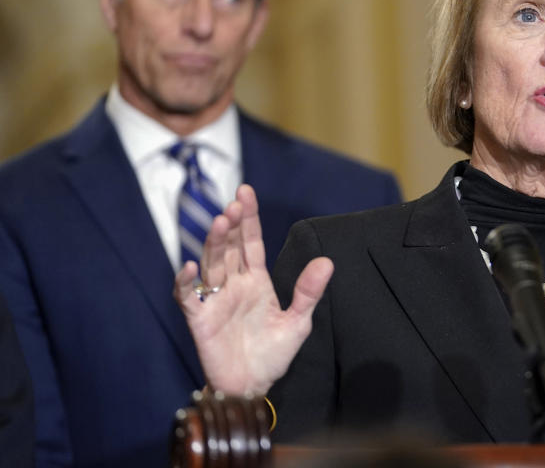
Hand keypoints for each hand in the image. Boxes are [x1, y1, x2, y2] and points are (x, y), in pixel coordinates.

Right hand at [174, 184, 333, 395]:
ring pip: (211, 265)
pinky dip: (184, 282)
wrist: (253, 386)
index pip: (250, 243)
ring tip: (219, 221)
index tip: (245, 192)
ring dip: (212, 243)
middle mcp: (233, 285)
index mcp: (256, 281)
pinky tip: (189, 267)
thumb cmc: (273, 354)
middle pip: (229, 248)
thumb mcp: (298, 322)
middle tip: (234, 204)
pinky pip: (188, 298)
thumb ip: (308, 292)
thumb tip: (327, 262)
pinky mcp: (200, 320)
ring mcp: (215, 300)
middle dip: (230, 225)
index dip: (248, 218)